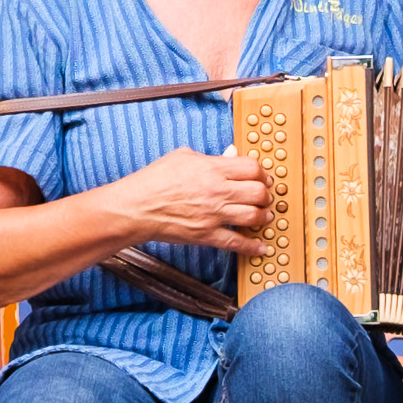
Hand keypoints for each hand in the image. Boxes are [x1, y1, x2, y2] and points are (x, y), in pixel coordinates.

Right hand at [118, 145, 270, 254]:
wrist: (136, 208)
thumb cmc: (155, 180)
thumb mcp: (183, 156)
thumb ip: (212, 157)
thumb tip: (231, 154)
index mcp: (212, 169)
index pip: (252, 168)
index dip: (262, 172)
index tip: (262, 177)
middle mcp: (217, 192)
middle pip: (258, 193)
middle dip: (266, 194)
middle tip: (265, 196)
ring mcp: (213, 215)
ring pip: (253, 216)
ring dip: (263, 216)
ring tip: (265, 216)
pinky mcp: (206, 235)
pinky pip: (236, 243)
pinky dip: (252, 247)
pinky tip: (261, 247)